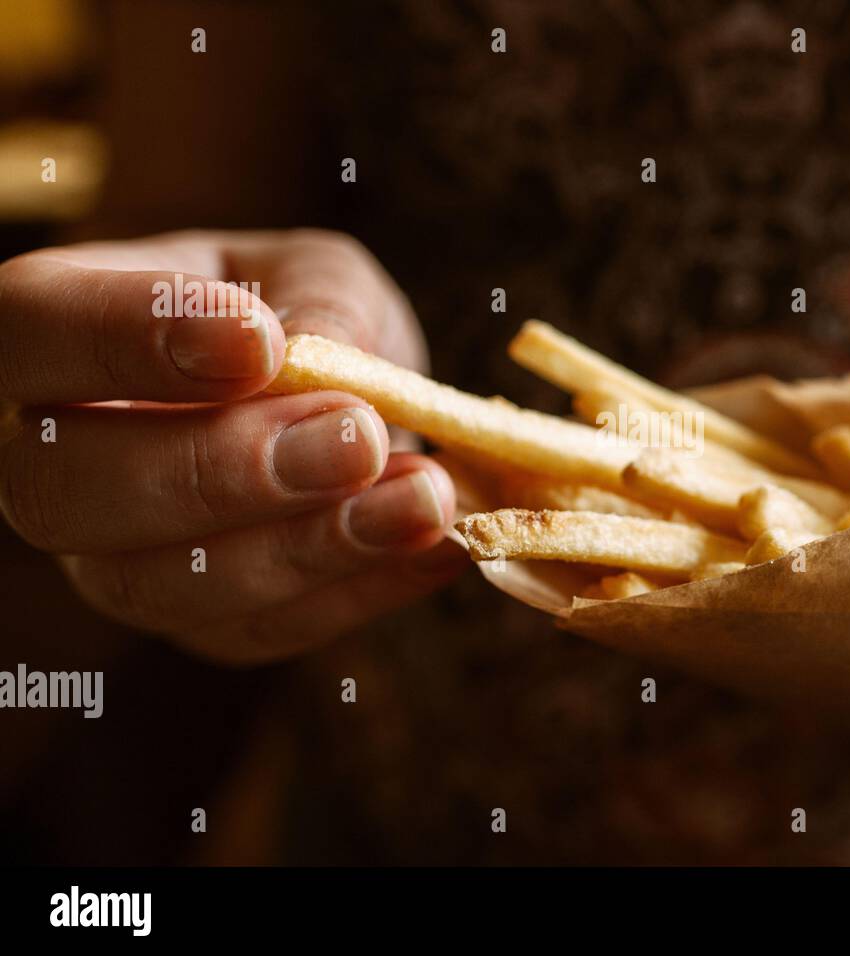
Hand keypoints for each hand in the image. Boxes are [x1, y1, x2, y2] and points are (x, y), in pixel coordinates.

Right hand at [0, 229, 464, 662]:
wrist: (334, 402)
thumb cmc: (300, 316)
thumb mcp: (317, 273)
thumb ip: (318, 303)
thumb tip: (319, 359)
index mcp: (55, 332)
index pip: (34, 329)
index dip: (126, 338)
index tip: (257, 342)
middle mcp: (53, 458)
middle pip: (66, 489)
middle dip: (223, 470)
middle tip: (357, 438)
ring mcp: (114, 558)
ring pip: (161, 586)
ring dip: (305, 547)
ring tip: (423, 498)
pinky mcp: (200, 623)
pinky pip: (257, 629)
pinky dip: (357, 591)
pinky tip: (436, 545)